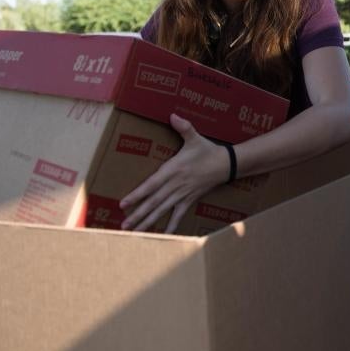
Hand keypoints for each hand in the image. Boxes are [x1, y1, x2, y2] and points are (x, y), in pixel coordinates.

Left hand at [119, 113, 228, 232]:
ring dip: (148, 221)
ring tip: (134, 231)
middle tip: (124, 224)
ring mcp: (182, 194)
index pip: (151, 185)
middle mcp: (175, 185)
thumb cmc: (207, 150)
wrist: (226, 164)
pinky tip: (162, 235)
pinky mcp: (189, 199)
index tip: (123, 203)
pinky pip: (178, 215)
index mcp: (173, 170)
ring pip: (162, 210)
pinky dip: (170, 225)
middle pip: (154, 202)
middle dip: (138, 213)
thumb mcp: (195, 137)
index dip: (137, 194)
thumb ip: (183, 127)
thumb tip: (173, 115)